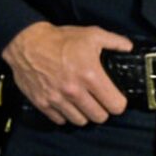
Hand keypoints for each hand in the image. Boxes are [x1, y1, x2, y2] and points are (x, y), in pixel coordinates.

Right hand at [1, 21, 131, 125]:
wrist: (26, 43)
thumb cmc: (60, 39)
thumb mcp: (92, 34)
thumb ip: (115, 41)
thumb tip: (129, 48)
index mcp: (90, 76)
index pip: (115, 105)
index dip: (118, 103)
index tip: (115, 98)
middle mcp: (74, 91)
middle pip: (99, 117)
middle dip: (103, 110)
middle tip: (99, 101)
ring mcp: (57, 99)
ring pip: (80, 121)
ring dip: (84, 114)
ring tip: (83, 103)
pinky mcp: (42, 103)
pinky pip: (60, 120)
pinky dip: (65, 115)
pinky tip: (67, 104)